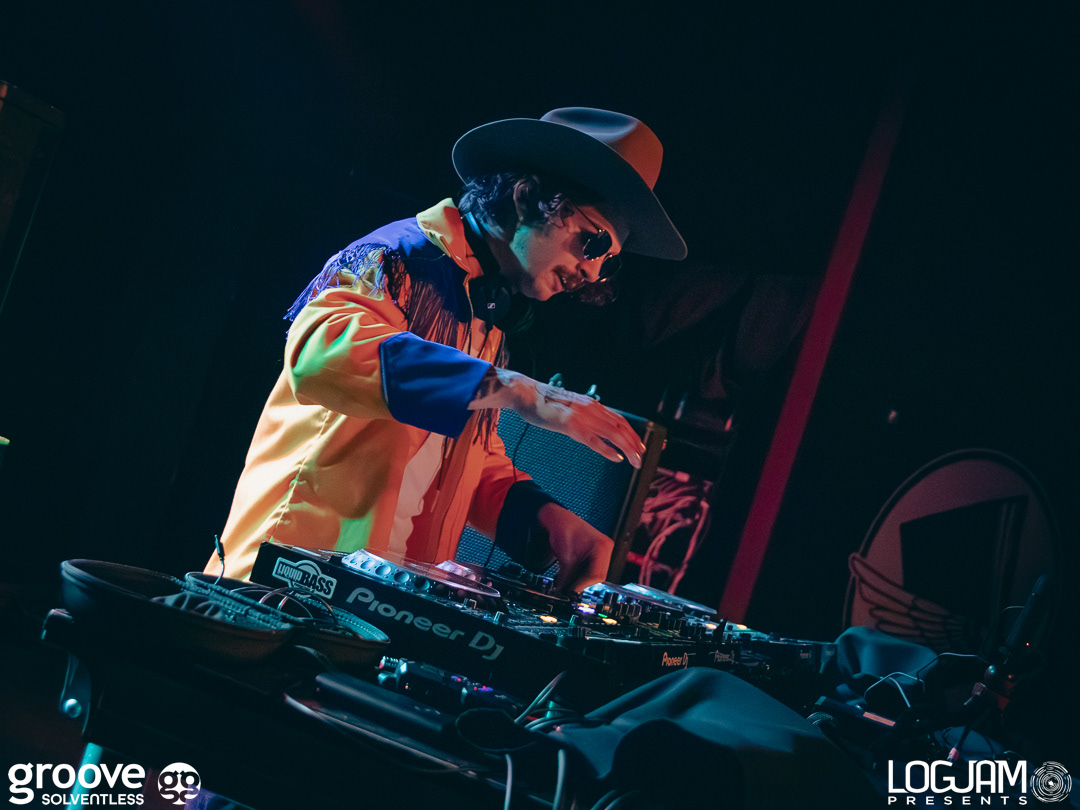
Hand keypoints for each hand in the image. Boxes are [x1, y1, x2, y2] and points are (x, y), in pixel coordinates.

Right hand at [468, 367, 644, 467]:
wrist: (528, 394)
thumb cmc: (546, 403)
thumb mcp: (572, 407)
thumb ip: (585, 415)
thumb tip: (597, 429)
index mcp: (592, 404)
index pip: (620, 420)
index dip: (633, 434)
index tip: (641, 446)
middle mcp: (592, 409)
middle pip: (621, 428)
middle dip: (635, 444)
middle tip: (642, 458)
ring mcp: (582, 417)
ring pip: (613, 434)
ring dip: (627, 448)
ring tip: (635, 461)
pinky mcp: (571, 426)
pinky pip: (594, 441)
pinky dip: (608, 450)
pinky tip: (617, 458)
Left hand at [536, 503, 614, 592]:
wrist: (557, 519)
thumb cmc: (563, 530)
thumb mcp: (565, 558)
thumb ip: (567, 577)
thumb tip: (565, 593)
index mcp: (602, 547)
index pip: (596, 574)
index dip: (582, 584)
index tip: (570, 592)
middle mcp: (605, 548)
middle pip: (597, 575)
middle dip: (581, 583)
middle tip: (569, 590)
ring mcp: (602, 550)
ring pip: (594, 573)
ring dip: (580, 579)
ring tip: (567, 582)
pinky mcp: (595, 553)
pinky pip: (591, 568)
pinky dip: (580, 574)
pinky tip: (570, 575)